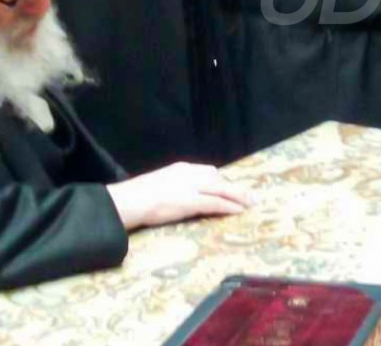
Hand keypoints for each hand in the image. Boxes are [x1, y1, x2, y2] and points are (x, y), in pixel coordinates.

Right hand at [107, 162, 251, 229]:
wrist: (129, 201)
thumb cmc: (137, 197)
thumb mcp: (157, 185)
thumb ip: (170, 187)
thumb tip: (174, 196)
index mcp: (181, 169)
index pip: (207, 171)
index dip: (221, 181)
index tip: (229, 187)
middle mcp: (189, 174)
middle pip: (219, 179)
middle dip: (235, 188)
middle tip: (249, 195)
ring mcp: (191, 187)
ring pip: (222, 189)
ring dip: (238, 197)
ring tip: (250, 203)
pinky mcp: (191, 201)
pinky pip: (216, 203)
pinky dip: (229, 207)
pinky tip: (238, 211)